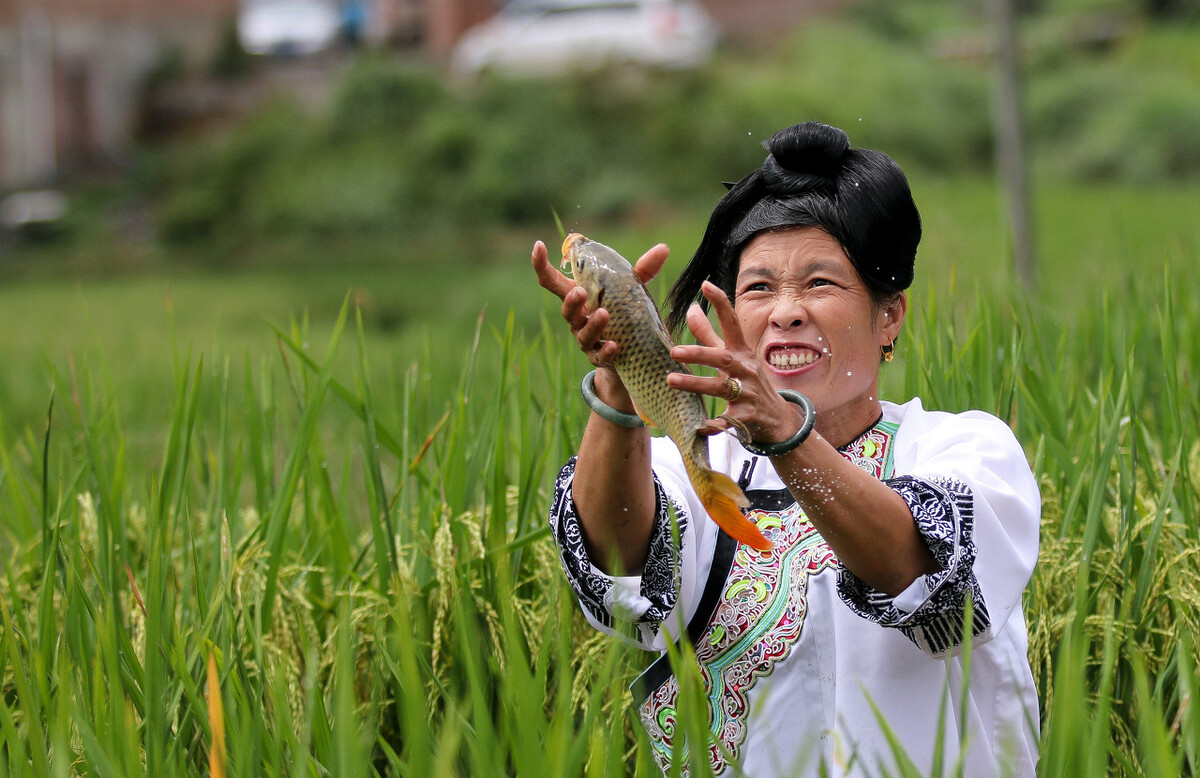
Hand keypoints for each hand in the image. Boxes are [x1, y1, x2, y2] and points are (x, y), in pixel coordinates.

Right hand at [530, 239, 669, 368]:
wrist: (631, 354)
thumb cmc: (625, 314)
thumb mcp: (632, 291)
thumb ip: (642, 270)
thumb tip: (662, 249)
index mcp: (579, 296)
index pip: (552, 280)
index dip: (541, 264)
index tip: (539, 245)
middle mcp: (578, 318)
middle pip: (566, 310)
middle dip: (571, 301)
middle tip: (580, 292)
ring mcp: (586, 339)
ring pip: (582, 333)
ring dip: (592, 324)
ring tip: (604, 314)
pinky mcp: (599, 358)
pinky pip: (599, 356)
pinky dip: (605, 351)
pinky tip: (614, 346)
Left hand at [668, 281, 801, 444]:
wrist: (778, 420)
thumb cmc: (747, 382)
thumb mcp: (731, 358)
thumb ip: (708, 334)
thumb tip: (689, 308)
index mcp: (741, 352)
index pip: (733, 323)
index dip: (721, 303)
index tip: (706, 285)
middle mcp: (747, 370)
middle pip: (723, 357)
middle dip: (699, 353)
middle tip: (673, 351)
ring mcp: (749, 394)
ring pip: (722, 387)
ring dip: (696, 384)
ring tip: (671, 380)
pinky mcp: (747, 417)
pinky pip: (728, 421)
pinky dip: (714, 424)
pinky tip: (698, 427)